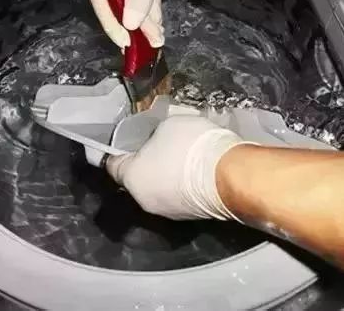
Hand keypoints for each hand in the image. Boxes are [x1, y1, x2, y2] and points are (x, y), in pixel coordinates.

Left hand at [105, 115, 245, 220]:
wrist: (231, 176)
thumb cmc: (191, 146)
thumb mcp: (167, 126)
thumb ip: (154, 136)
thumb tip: (156, 143)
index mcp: (131, 178)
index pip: (112, 166)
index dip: (115, 153)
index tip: (120, 146)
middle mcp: (144, 200)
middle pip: (137, 179)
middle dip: (145, 164)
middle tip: (159, 147)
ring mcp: (169, 212)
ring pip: (159, 190)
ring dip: (166, 177)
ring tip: (183, 158)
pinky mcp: (192, 217)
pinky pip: (180, 196)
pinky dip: (184, 186)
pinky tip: (198, 171)